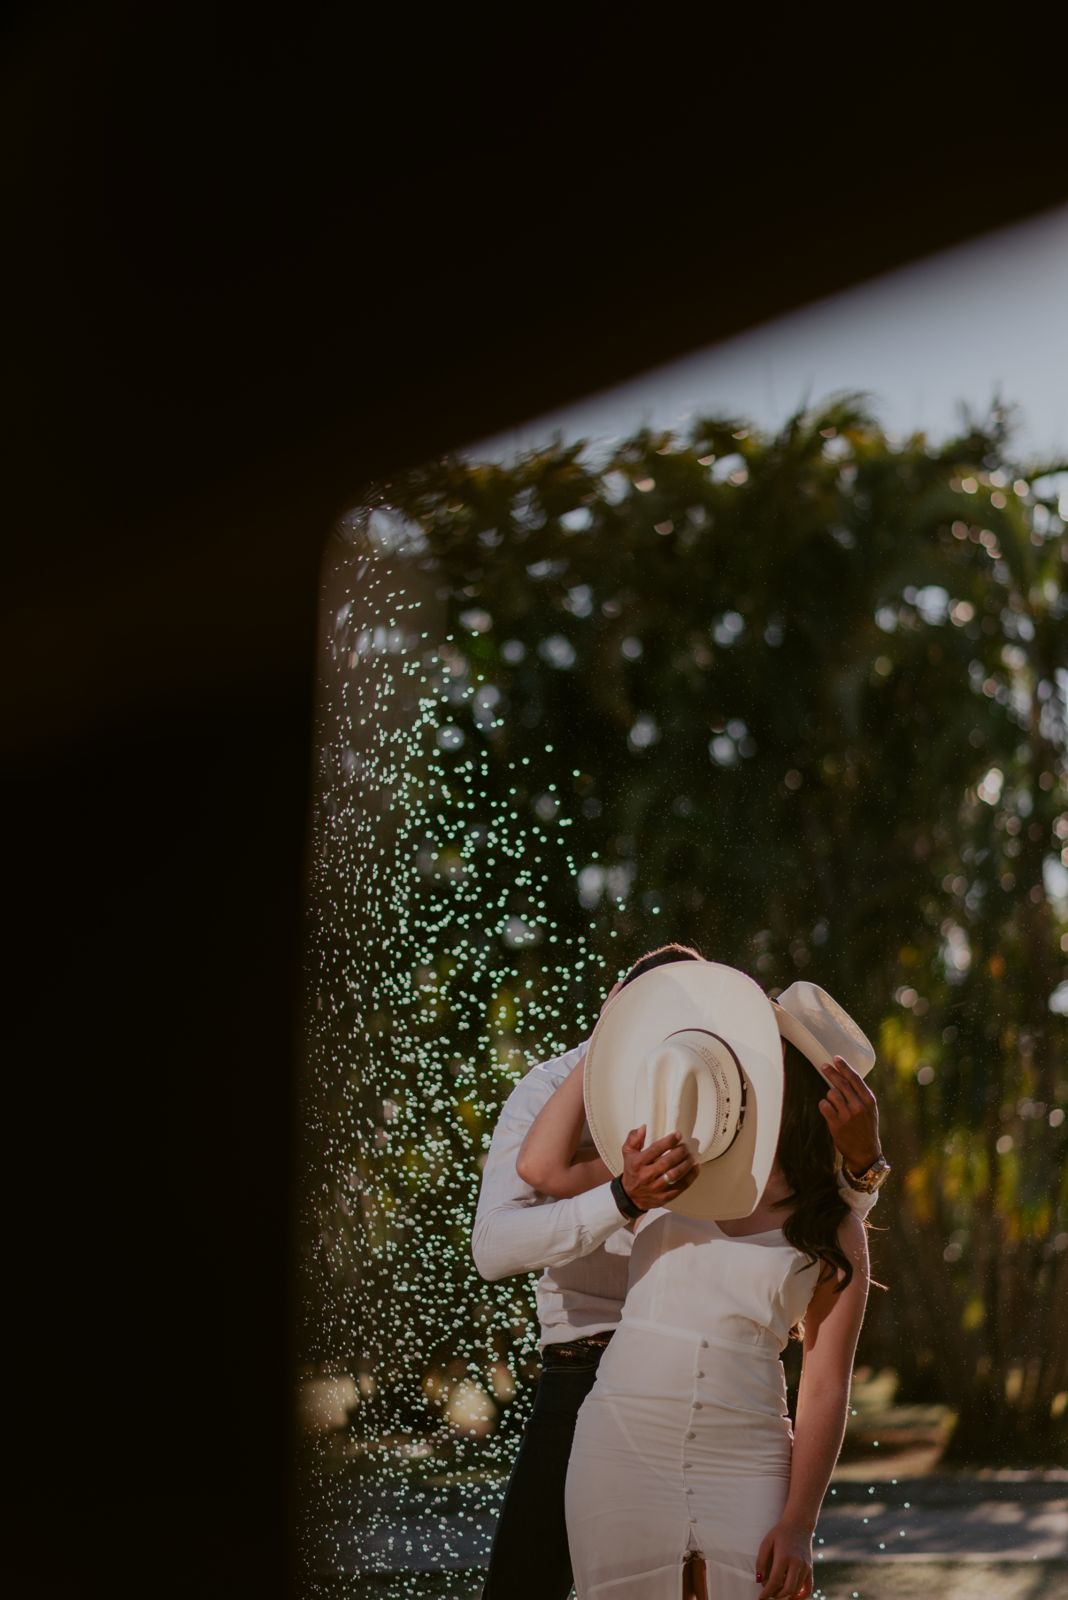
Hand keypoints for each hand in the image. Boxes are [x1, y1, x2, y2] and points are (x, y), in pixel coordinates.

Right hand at [619, 1126, 696, 1210]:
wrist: (631, 1197)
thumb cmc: (632, 1171)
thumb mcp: (628, 1153)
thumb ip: (634, 1139)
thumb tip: (643, 1127)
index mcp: (638, 1163)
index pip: (655, 1150)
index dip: (668, 1141)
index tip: (678, 1135)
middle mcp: (647, 1175)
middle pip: (667, 1162)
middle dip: (680, 1152)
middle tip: (686, 1146)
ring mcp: (656, 1187)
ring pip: (675, 1174)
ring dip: (686, 1164)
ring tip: (692, 1156)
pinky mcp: (665, 1197)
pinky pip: (681, 1186)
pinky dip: (691, 1177)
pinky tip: (695, 1168)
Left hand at [755, 1518, 812, 1599]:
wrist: (799, 1524)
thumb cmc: (780, 1533)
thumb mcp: (766, 1542)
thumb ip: (761, 1561)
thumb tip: (758, 1580)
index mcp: (784, 1556)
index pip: (774, 1581)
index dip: (766, 1592)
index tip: (760, 1598)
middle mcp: (796, 1563)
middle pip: (787, 1589)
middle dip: (776, 1595)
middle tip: (769, 1594)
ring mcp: (805, 1567)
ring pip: (796, 1589)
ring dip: (785, 1595)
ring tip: (776, 1592)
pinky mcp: (810, 1569)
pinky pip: (808, 1588)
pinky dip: (800, 1596)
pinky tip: (791, 1597)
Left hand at [818, 1055, 881, 1174]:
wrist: (865, 1152)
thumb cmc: (867, 1127)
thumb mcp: (870, 1110)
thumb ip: (861, 1094)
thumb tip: (846, 1075)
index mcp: (869, 1100)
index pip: (854, 1078)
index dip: (844, 1067)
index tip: (836, 1058)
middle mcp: (859, 1106)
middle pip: (840, 1083)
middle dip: (830, 1072)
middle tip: (824, 1066)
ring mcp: (847, 1115)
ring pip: (831, 1093)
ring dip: (830, 1095)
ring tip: (835, 1103)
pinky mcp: (836, 1124)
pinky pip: (824, 1105)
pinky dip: (824, 1105)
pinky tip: (829, 1110)